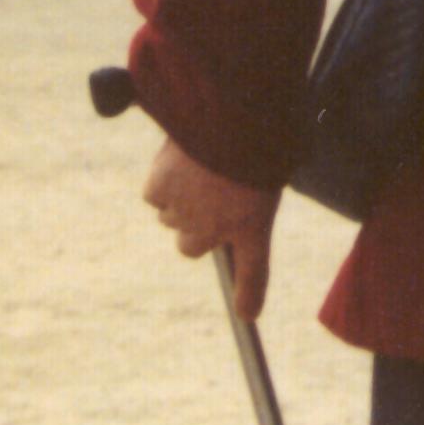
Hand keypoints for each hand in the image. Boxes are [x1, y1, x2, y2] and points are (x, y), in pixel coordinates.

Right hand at [142, 135, 279, 319]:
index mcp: (255, 224)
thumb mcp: (268, 159)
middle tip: (207, 189)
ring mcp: (186, 213)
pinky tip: (177, 156)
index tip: (248, 315)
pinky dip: (162, 178)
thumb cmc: (257, 131)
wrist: (230, 109)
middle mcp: (217, 229)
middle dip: (194, 224)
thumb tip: (227, 184)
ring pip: (170, 216)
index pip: (254, 273)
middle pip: (191, 244)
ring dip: (179, 197)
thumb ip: (245, 185)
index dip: (250, 295)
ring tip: (197, 163)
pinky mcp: (159, 191)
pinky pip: (154, 194)